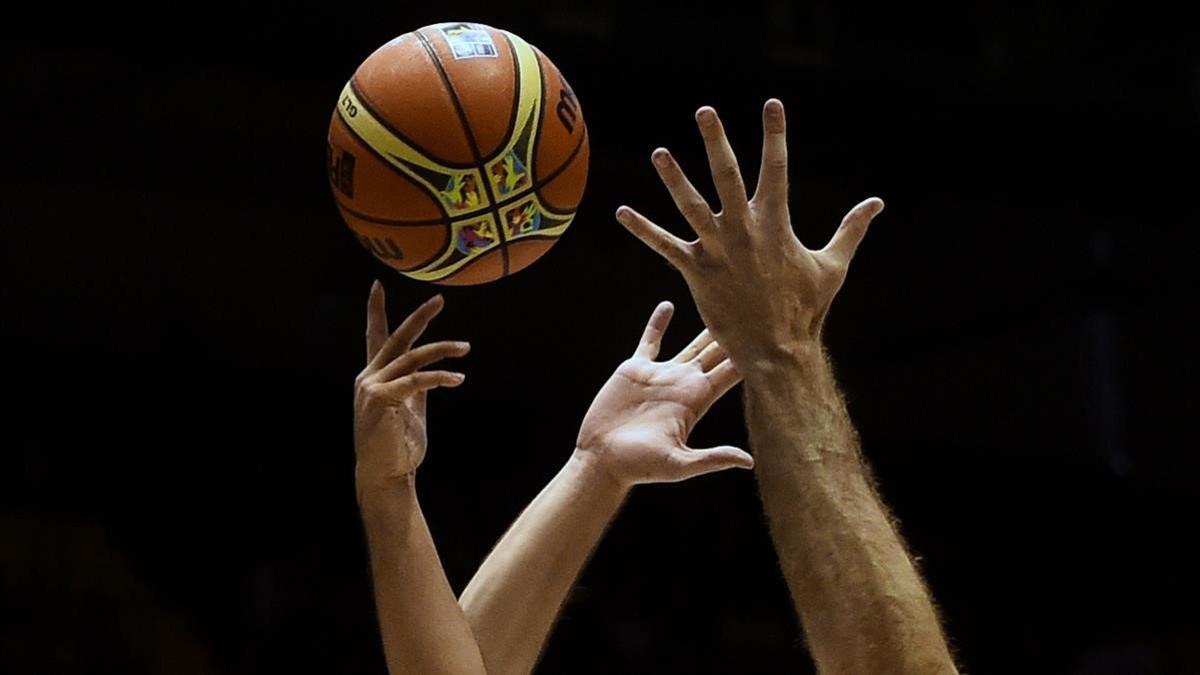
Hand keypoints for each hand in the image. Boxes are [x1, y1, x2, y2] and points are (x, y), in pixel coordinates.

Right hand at [354, 282, 469, 489]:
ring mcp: (371, 387)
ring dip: (442, 350)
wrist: (386, 475)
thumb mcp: (411, 409)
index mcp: (374, 377)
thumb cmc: (399, 446)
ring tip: (465, 348)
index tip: (377, 286)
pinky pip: (416, 380)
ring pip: (412, 357)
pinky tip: (456, 378)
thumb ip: (417, 387)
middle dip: (419, 317)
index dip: (376, 311)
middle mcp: (368, 377)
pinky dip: (439, 377)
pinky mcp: (380, 399)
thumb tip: (435, 371)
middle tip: (440, 299)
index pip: (375, 337)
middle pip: (396, 338)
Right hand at [575, 301, 753, 486]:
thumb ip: (712, 458)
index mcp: (696, 401)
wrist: (603, 460)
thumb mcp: (679, 464)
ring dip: (706, 327)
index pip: (729, 372)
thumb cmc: (639, 467)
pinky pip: (650, 342)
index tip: (768, 336)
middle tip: (756, 309)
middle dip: (735, 335)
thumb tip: (748, 461)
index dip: (748, 356)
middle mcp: (683, 384)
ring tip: (723, 303)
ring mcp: (661, 376)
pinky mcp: (636, 370)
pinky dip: (657, 324)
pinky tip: (668, 305)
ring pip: (691, 345)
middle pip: (717, 353)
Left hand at [615, 99, 884, 367]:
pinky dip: (643, 230)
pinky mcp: (696, 272)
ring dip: (674, 178)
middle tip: (705, 112)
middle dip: (717, 142)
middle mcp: (744, 231)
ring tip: (659, 153)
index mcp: (776, 224)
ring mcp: (717, 251)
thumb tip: (877, 202)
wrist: (778, 350)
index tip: (772, 104)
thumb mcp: (833, 265)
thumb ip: (851, 229)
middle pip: (728, 177)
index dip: (775, 135)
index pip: (777, 168)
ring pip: (691, 207)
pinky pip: (665, 247)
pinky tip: (622, 212)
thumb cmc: (806, 309)